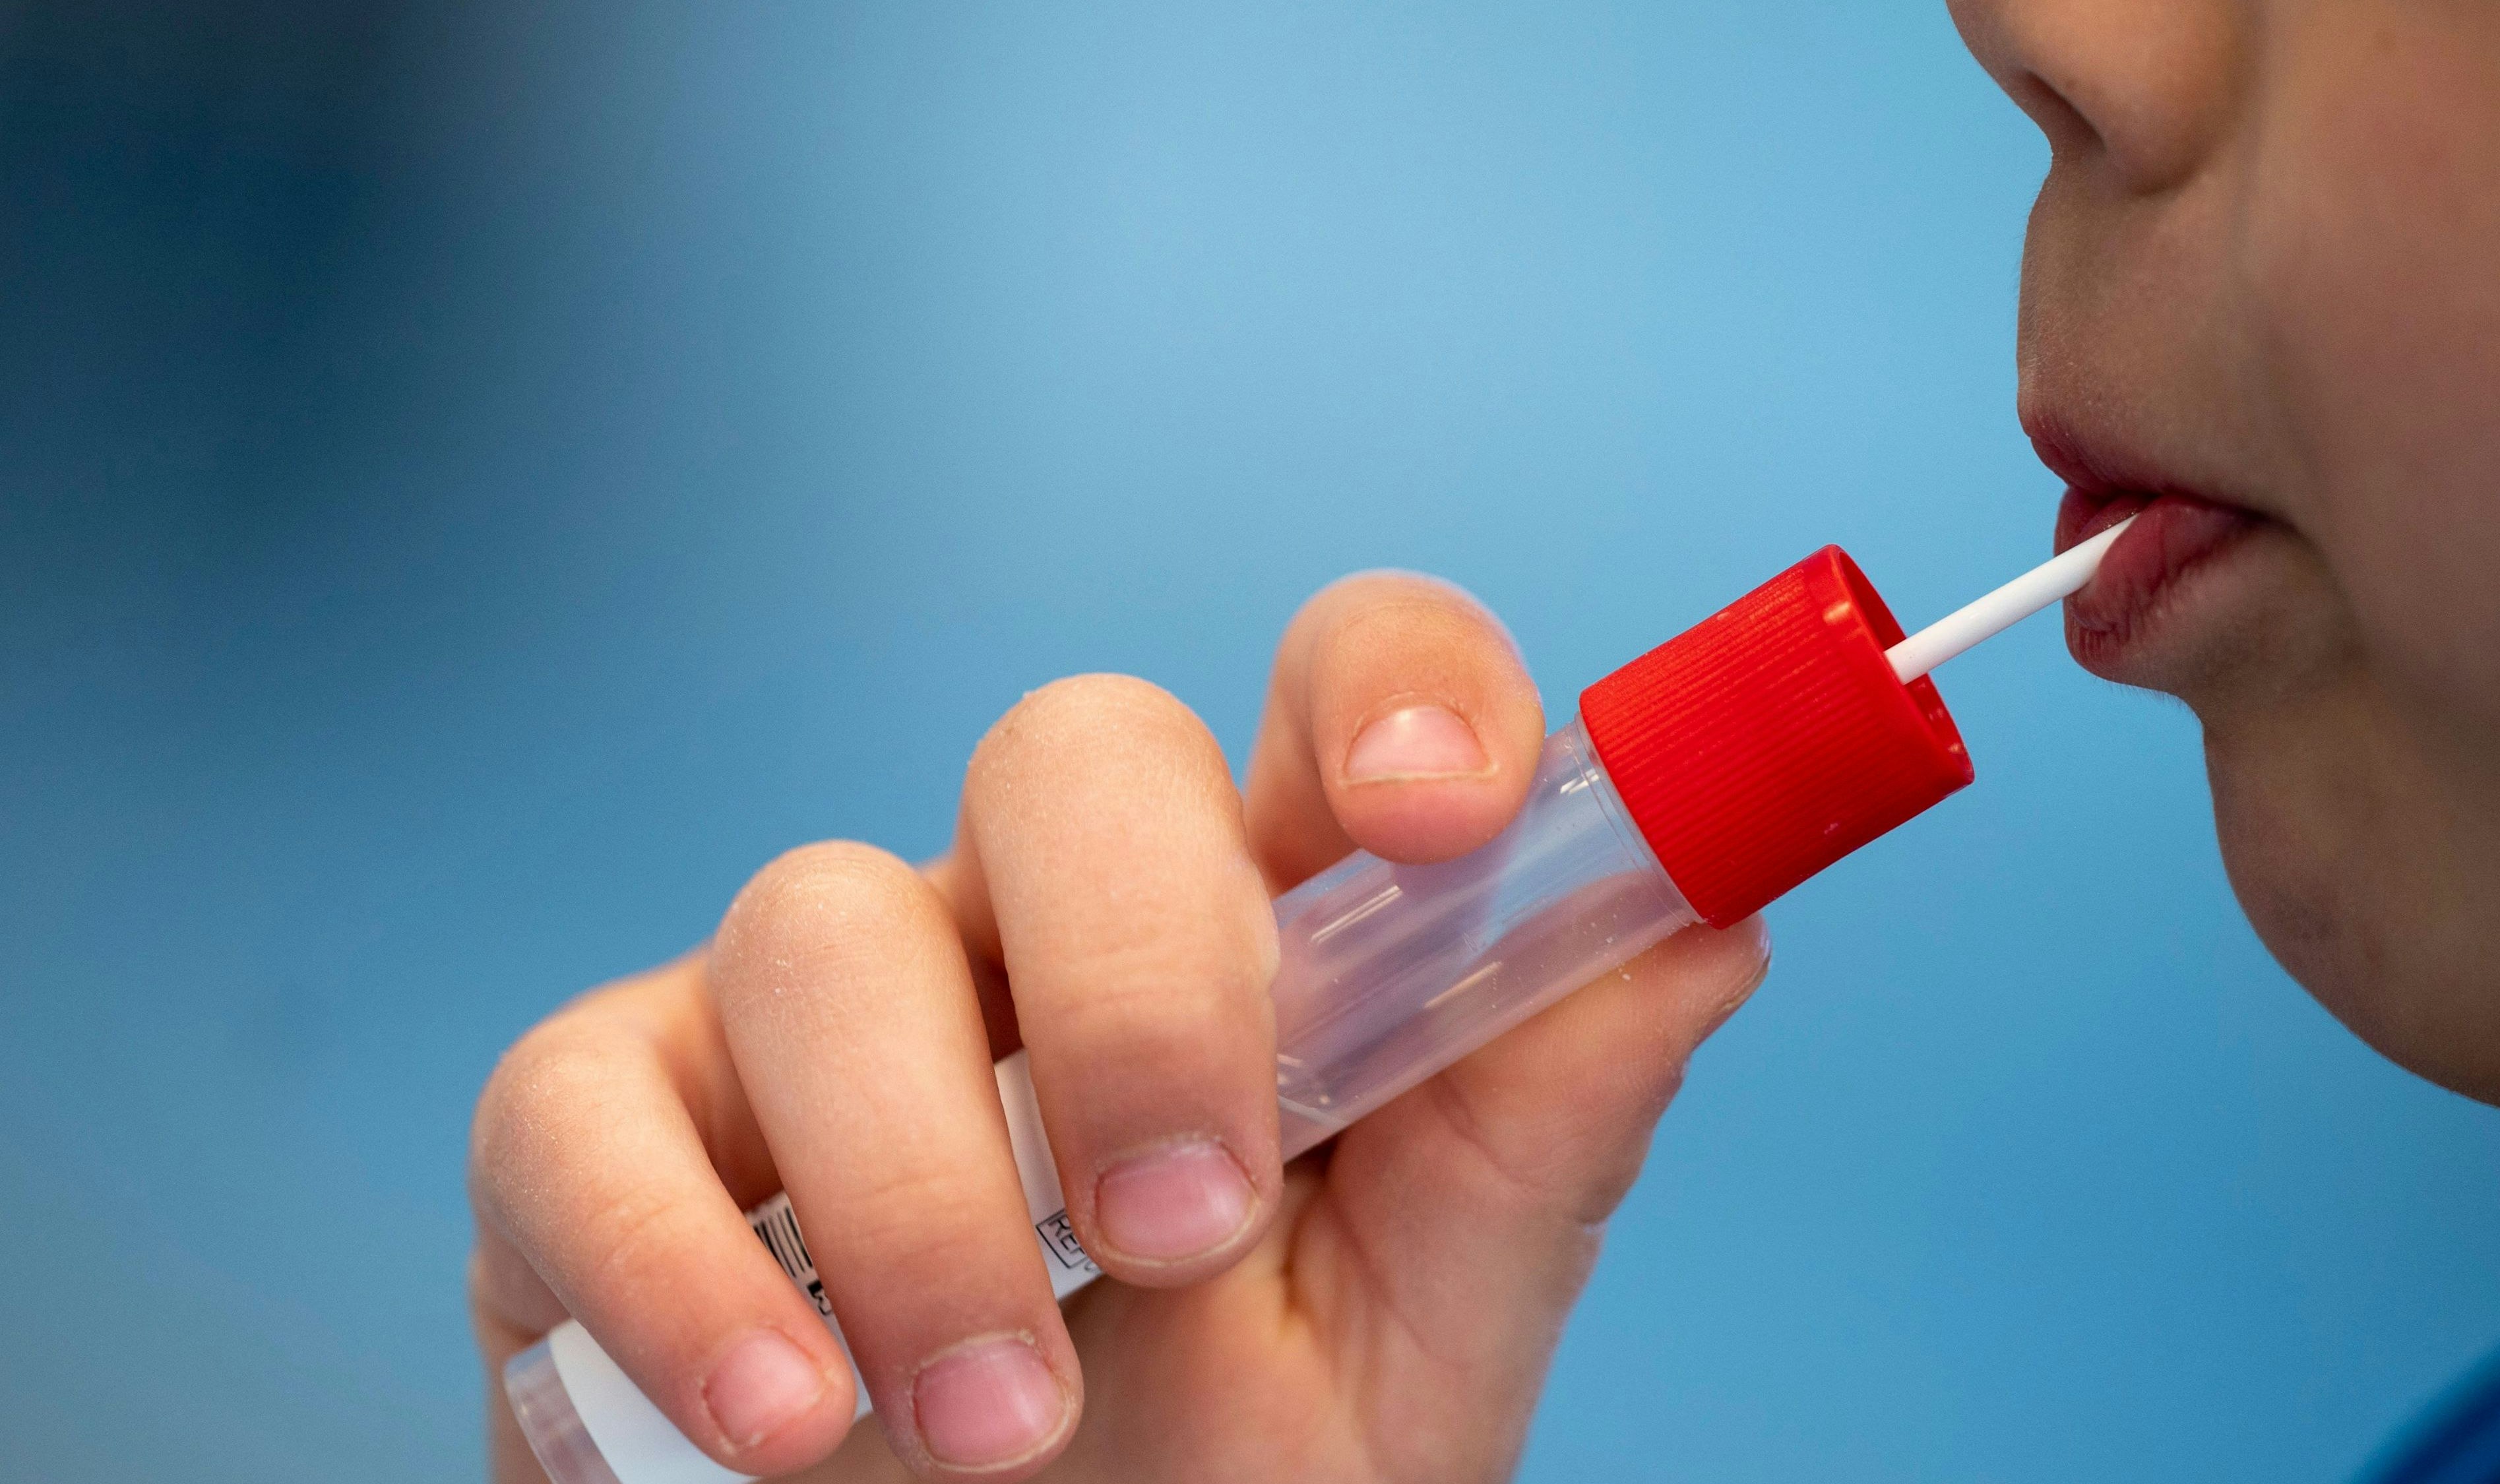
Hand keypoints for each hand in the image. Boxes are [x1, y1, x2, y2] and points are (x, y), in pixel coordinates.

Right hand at [468, 571, 1769, 1482]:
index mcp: (1261, 946)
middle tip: (1181, 1229)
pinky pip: (575, 1102)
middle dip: (1137, 977)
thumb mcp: (1410, 1356)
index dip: (1397, 688)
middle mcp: (1033, 931)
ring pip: (820, 919)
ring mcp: (807, 1016)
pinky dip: (674, 1265)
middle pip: (1067, 753)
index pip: (1336, 692)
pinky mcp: (598, 1134)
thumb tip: (1713, 918)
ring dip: (916, 1186)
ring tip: (997, 1425)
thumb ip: (1536, 1143)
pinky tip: (778, 1430)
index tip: (1440, 817)